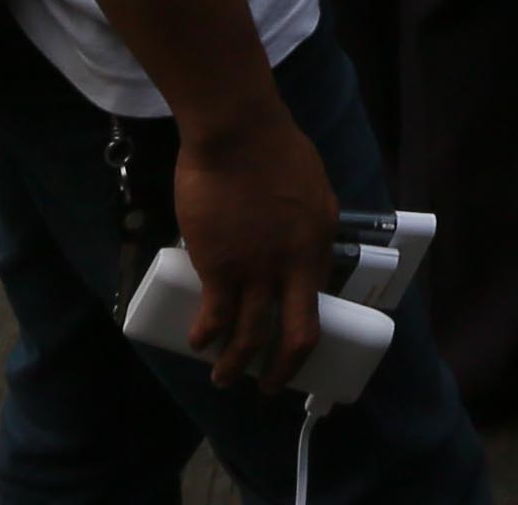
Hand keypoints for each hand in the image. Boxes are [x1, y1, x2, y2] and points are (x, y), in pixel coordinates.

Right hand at [161, 83, 338, 389]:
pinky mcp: (219, 266)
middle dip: (284, 368)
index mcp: (319, 240)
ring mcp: (257, 268)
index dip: (301, 322)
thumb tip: (292, 237)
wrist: (236, 130)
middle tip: (271, 386)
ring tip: (224, 378)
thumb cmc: (269, 145)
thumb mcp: (308, 184)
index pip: (317, 296)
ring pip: (251, 336)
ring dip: (236, 364)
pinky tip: (198, 342)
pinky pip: (215, 316)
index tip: (289, 336)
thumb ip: (303, 216)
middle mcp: (294, 263)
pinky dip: (205, 335)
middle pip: (298, 334)